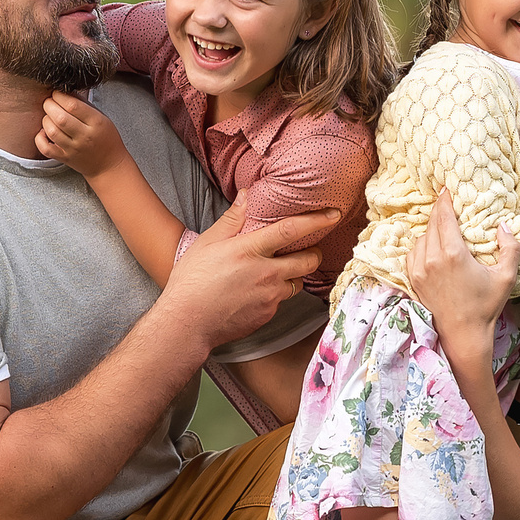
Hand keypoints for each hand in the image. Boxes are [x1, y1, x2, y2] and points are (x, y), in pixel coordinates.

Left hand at [38, 91, 124, 176]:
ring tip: (49, 116)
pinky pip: (45, 148)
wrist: (109, 165)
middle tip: (50, 102)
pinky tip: (45, 132)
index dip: (59, 95)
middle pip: (60, 117)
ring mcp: (73, 149)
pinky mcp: (64, 158)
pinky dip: (40, 138)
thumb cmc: (106, 138)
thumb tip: (64, 91)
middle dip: (49, 105)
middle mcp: (84, 136)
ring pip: (51, 131)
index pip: (72, 105)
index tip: (57, 93)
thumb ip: (83, 104)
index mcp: (96, 123)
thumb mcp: (101, 117)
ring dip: (45, 119)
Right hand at [162, 195, 338, 349]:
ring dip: (294, 275)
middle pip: (308, 260)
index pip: (291, 230)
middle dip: (314, 253)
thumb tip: (246, 195)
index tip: (332, 215)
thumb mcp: (207, 243)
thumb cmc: (191, 282)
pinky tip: (257, 292)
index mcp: (249, 250)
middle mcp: (265, 273)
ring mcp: (269, 297)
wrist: (187, 323)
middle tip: (310, 249)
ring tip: (276, 272)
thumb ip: (231, 219)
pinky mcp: (268, 315)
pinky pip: (281, 301)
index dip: (316, 220)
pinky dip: (276, 294)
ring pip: (297, 282)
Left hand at [406, 188, 517, 348]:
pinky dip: (421, 245)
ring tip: (442, 226)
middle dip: (438, 211)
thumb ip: (510, 248)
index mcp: (453, 254)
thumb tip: (503, 226)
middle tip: (446, 203)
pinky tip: (431, 245)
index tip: (447, 190)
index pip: (443, 216)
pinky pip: (413, 253)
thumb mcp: (506, 277)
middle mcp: (431, 259)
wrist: (462, 335)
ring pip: (421, 237)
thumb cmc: (485, 307)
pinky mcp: (413, 280)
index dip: (445, 200)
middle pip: (431, 224)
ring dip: (430, 229)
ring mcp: (418, 270)